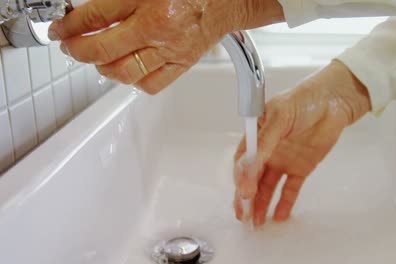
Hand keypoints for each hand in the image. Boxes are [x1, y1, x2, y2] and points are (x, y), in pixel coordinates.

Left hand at [48, 0, 283, 93]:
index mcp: (148, 0)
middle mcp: (158, 28)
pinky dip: (133, 82)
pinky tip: (128, 71)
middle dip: (79, 51)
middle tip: (71, 48)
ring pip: (125, 72)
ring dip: (103, 69)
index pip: (97, 16)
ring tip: (98, 60)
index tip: (60, 30)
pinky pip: (152, 84)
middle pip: (104, 49)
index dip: (71, 25)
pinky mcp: (182, 64)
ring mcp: (170, 50)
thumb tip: (90, 13)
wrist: (224, 1)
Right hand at [233, 60, 371, 226]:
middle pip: (252, 178)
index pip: (243, 161)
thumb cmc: (303, 100)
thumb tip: (247, 166)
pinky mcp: (300, 168)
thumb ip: (264, 143)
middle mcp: (267, 150)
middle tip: (244, 215)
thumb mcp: (280, 117)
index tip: (244, 192)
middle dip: (246, 198)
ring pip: (268, 186)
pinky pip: (290, 188)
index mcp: (256, 136)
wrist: (334, 101)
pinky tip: (279, 216)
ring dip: (262, 203)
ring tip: (258, 222)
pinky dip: (285, 202)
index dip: (241, 178)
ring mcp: (283, 160)